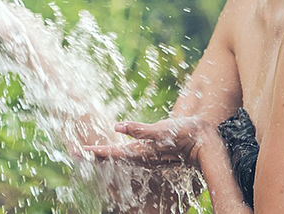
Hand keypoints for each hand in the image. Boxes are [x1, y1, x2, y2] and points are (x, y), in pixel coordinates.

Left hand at [81, 117, 215, 166]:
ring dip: (107, 154)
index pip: (113, 152)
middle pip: (114, 157)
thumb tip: (117, 126)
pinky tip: (118, 150)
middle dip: (96, 155)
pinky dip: (120, 152)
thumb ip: (140, 130)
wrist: (206, 142)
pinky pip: (132, 155)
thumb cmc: (185, 134)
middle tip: (77, 152)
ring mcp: (149, 156)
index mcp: (141, 152)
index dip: (96, 151)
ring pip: (122, 157)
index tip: (81, 150)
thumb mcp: (162, 130)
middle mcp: (143, 156)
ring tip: (92, 152)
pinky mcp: (155, 153)